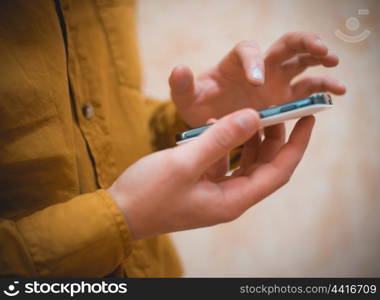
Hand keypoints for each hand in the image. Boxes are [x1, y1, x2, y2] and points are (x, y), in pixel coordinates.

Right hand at [108, 109, 314, 239]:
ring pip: (243, 163)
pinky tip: (209, 127)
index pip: (279, 172)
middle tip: (278, 110)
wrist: (118, 213)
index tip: (307, 119)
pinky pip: (220, 162)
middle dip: (274, 139)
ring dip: (247, 140)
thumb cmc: (149, 194)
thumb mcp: (185, 162)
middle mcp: (229, 199)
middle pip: (264, 167)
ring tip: (246, 114)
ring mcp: (214, 193)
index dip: (296, 146)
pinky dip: (221, 144)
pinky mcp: (200, 186)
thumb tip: (252, 116)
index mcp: (232, 200)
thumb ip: (220, 139)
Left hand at [169, 31, 345, 126]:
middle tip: (320, 48)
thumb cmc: (198, 105)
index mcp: (235, 63)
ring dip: (320, 62)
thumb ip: (182, 85)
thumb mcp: (186, 97)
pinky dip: (321, 89)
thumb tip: (179, 69)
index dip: (254, 62)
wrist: (211, 121)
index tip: (257, 81)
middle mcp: (259, 67)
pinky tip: (334, 94)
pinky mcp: (284, 98)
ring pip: (302, 64)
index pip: (248, 51)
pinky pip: (306, 90)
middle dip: (303, 43)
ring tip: (334, 64)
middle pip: (285, 45)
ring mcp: (275, 82)